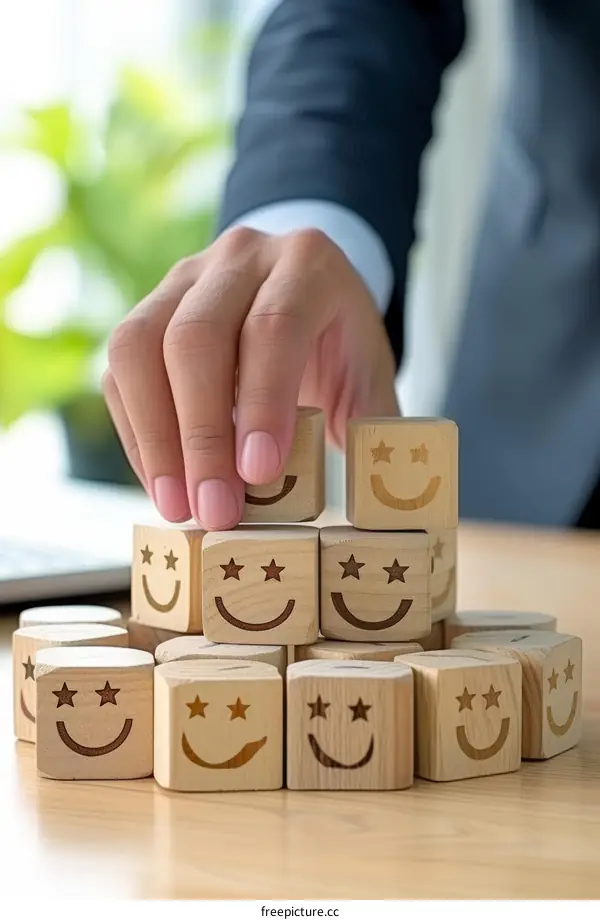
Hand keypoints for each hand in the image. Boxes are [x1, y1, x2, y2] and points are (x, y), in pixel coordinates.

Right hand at [103, 226, 399, 528]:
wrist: (303, 292)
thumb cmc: (338, 341)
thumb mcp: (369, 373)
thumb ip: (368, 425)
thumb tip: (361, 494)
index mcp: (307, 264)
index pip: (273, 326)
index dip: (262, 401)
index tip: (258, 472)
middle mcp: (237, 259)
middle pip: (196, 336)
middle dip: (202, 434)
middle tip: (215, 509)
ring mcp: (182, 280)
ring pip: (140, 347)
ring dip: (155, 437)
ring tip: (178, 505)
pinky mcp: (147, 311)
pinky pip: (122, 371)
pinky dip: (137, 434)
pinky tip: (163, 483)